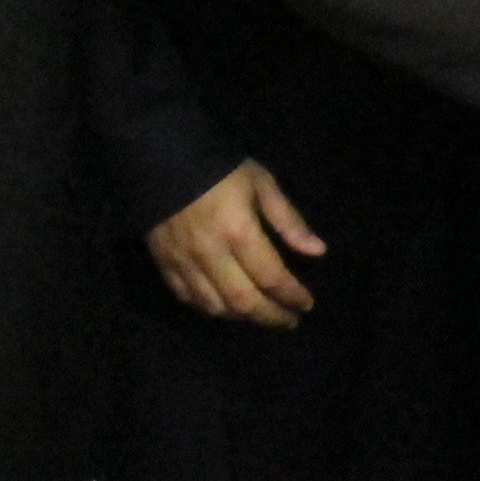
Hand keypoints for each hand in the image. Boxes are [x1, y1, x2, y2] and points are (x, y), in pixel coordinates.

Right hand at [145, 161, 324, 328]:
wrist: (161, 159)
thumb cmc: (220, 169)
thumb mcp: (261, 184)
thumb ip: (288, 220)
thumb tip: (317, 251)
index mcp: (239, 232)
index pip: (271, 277)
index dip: (292, 295)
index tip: (306, 304)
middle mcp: (211, 255)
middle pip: (244, 301)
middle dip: (270, 316)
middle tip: (289, 321)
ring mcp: (184, 263)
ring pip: (215, 306)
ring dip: (242, 317)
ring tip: (261, 315)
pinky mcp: (164, 264)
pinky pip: (188, 298)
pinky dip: (210, 308)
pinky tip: (225, 308)